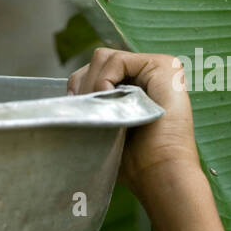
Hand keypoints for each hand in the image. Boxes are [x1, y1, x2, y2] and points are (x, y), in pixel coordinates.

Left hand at [67, 48, 201, 203]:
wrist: (158, 173)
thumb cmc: (134, 164)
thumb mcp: (104, 131)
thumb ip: (92, 109)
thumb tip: (67, 100)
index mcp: (136, 88)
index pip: (96, 72)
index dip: (79, 87)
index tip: (74, 110)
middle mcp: (147, 75)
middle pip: (97, 61)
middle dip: (83, 85)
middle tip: (86, 113)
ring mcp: (157, 68)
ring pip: (104, 57)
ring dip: (92, 84)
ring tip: (99, 111)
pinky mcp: (163, 65)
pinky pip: (118, 59)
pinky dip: (104, 79)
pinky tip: (108, 101)